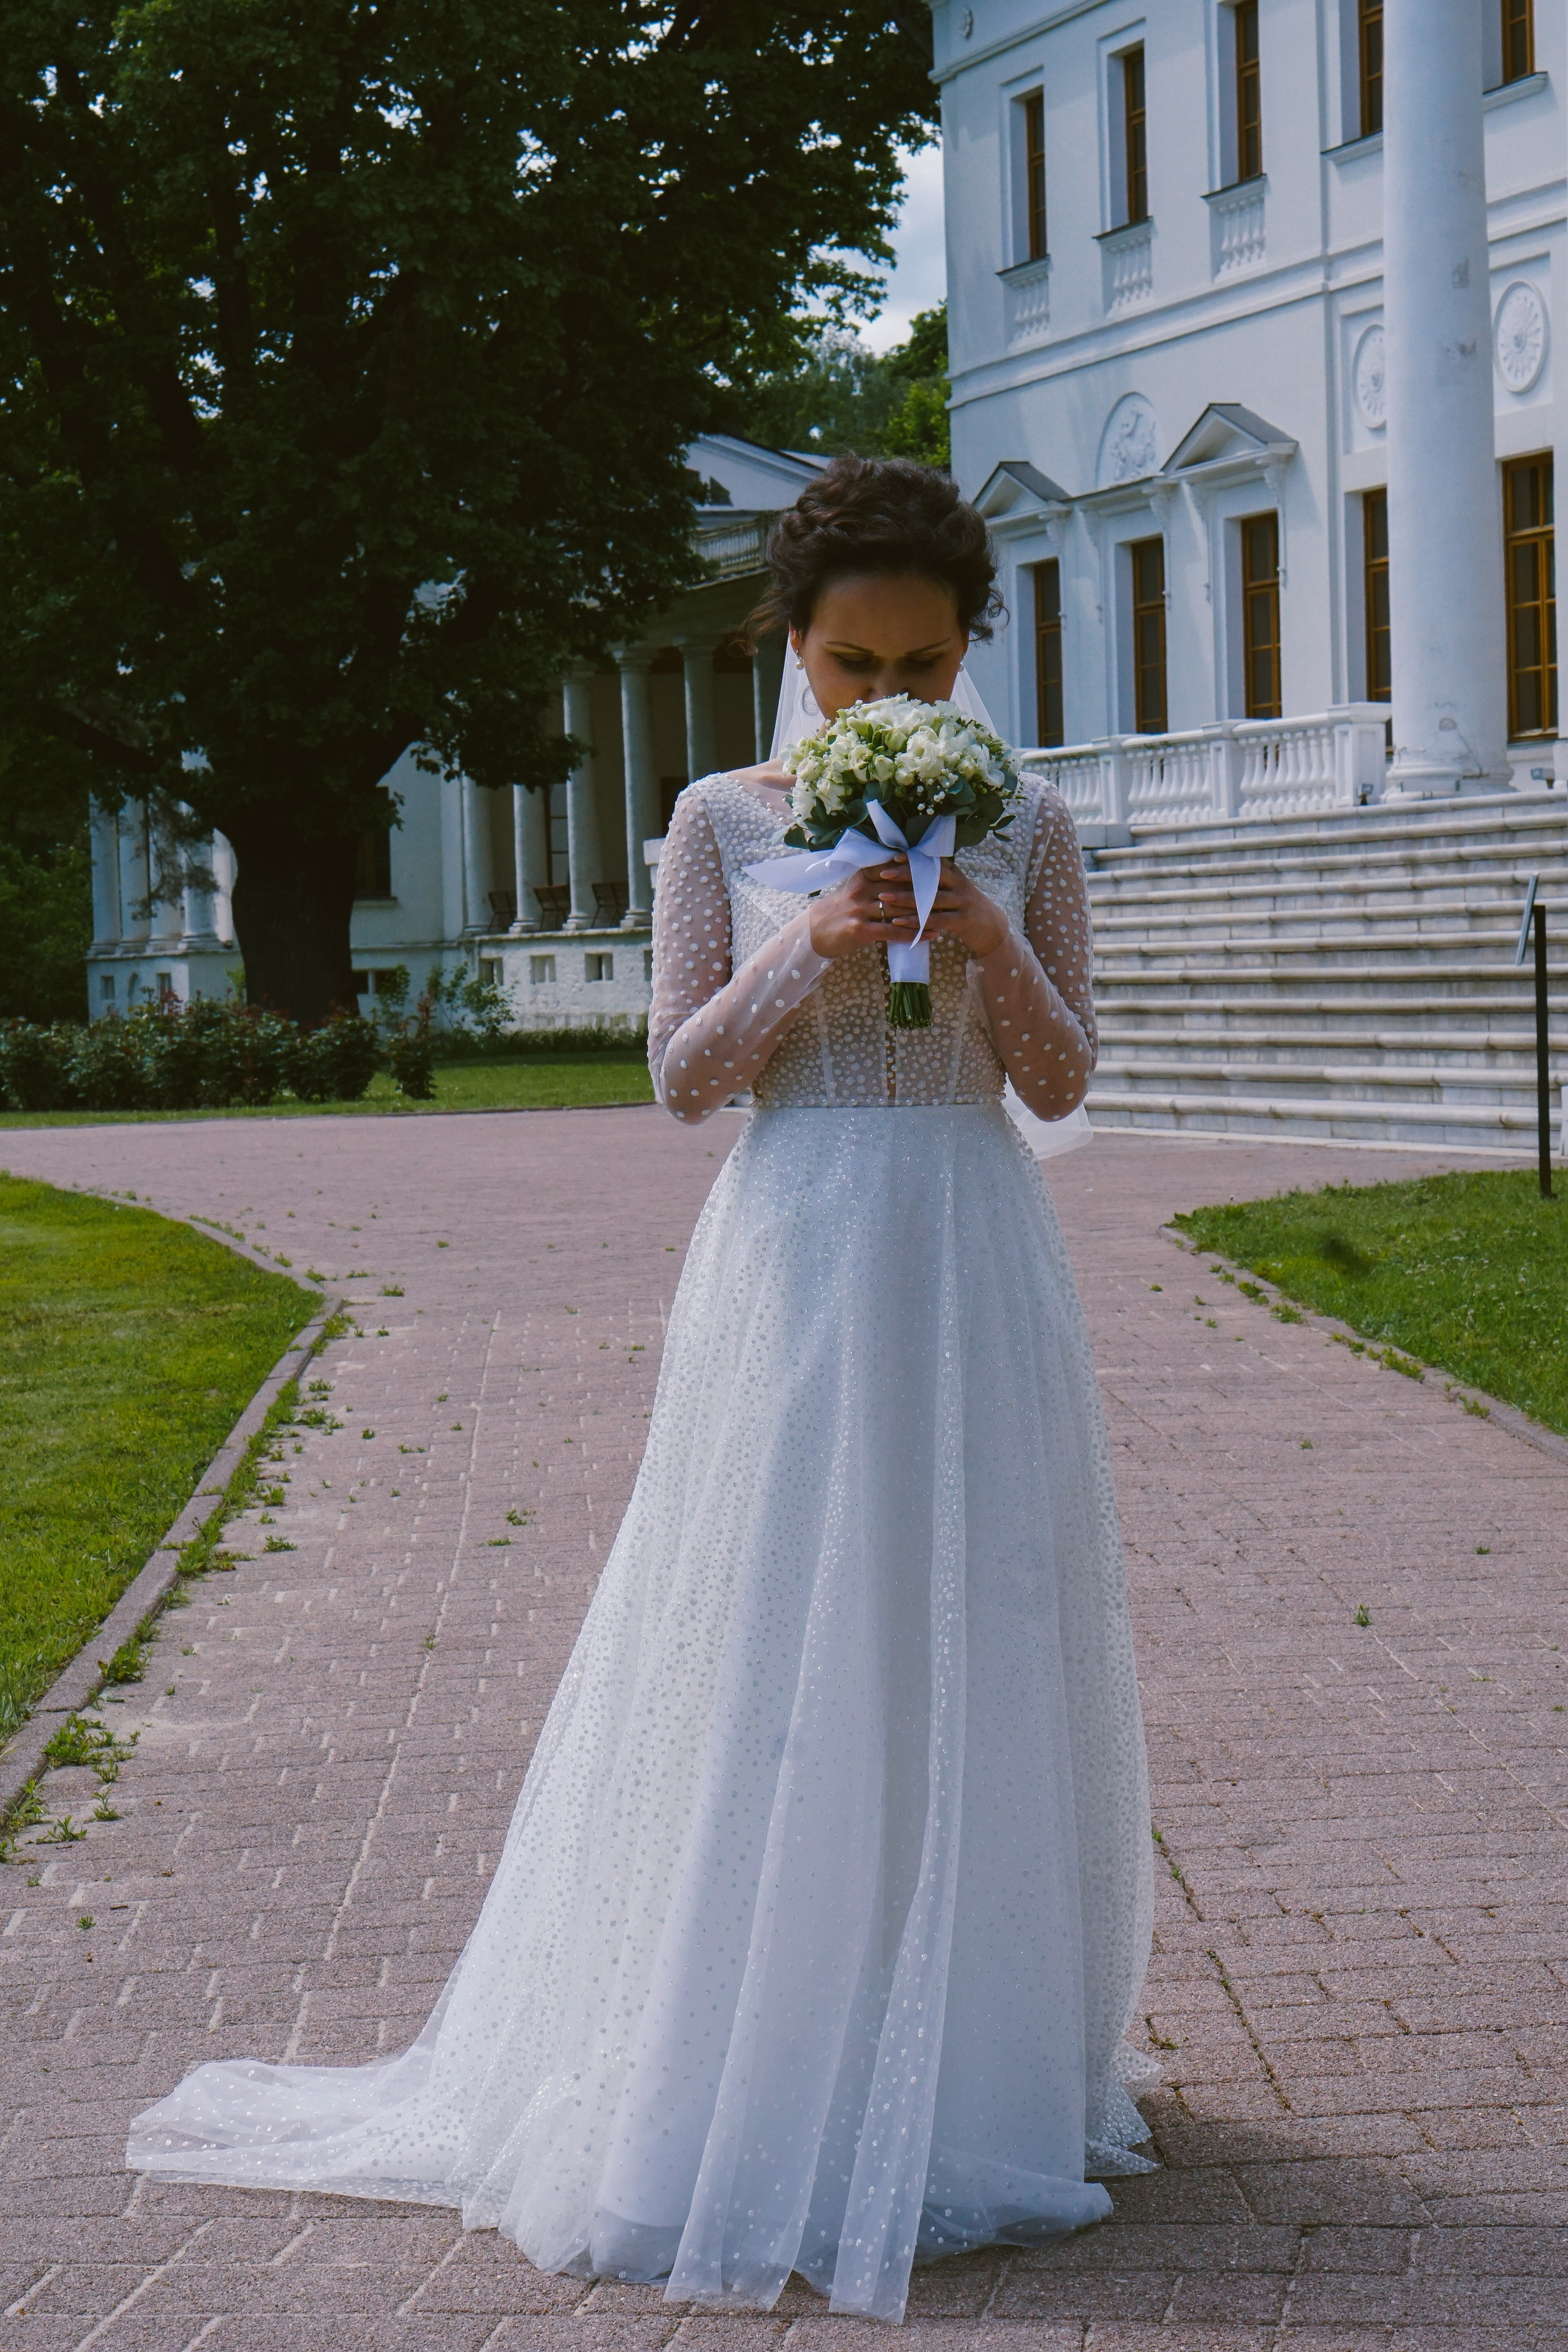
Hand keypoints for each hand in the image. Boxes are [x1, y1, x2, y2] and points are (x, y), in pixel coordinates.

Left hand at [853, 857, 1008, 958]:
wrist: (992, 929)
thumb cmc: (966, 907)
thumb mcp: (957, 889)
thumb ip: (940, 879)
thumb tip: (914, 866)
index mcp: (956, 875)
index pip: (933, 862)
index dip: (914, 859)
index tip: (893, 856)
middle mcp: (959, 885)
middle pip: (931, 876)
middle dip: (906, 874)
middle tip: (884, 873)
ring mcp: (962, 902)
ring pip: (930, 899)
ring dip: (905, 898)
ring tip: (884, 896)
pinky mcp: (962, 921)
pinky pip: (935, 920)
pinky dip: (916, 921)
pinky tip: (898, 921)